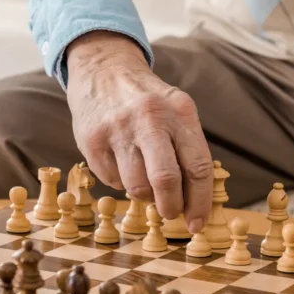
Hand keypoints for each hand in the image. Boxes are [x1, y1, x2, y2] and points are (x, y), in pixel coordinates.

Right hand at [65, 31, 213, 230]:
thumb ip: (188, 151)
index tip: (197, 223)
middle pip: (166, 180)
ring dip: (145, 197)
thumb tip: (195, 203)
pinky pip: (112, 180)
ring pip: (136, 187)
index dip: (200, 202)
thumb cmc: (149, 102)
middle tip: (171, 213)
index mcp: (179, 112)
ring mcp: (118, 129)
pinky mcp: (92, 140)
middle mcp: (150, 118)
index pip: (198, 167)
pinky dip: (121, 182)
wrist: (104, 70)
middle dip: (171, 207)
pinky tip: (122, 164)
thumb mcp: (177, 112)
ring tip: (145, 184)